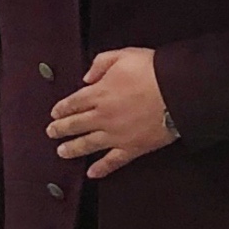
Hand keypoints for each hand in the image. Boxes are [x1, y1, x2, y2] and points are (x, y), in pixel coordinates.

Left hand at [49, 45, 173, 177]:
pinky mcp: (132, 148)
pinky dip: (102, 168)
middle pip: (75, 125)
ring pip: (88, 145)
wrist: (177, 92)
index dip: (61, 108)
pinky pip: (113, 161)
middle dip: (60, 129)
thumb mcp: (123, 56)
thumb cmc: (152, 71)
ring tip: (61, 152)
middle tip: (51, 132)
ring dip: (72, 149)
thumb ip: (100, 64)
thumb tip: (86, 77)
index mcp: (98, 93)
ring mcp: (116, 135)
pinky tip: (92, 173)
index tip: (54, 113)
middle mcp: (102, 117)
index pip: (73, 103)